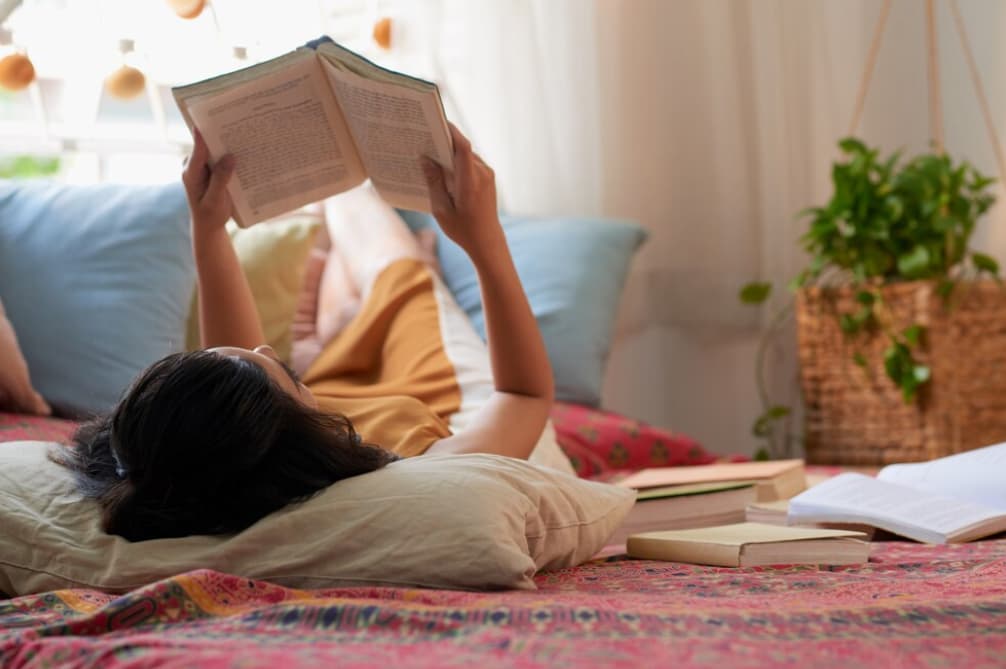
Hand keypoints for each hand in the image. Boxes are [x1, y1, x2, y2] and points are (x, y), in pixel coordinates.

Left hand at [182, 130, 235, 234]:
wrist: (209, 225)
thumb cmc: (211, 215)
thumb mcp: (215, 201)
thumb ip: (220, 179)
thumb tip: (230, 157)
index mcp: (191, 173)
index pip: (197, 150)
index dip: (203, 135)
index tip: (210, 121)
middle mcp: (194, 166)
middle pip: (206, 146)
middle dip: (221, 137)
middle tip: (238, 125)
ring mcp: (202, 166)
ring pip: (215, 150)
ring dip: (228, 145)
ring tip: (245, 135)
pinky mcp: (211, 169)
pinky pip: (220, 158)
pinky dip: (231, 155)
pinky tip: (245, 151)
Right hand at [421, 123, 502, 256]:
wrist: (487, 242)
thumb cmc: (463, 229)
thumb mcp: (441, 208)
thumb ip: (434, 182)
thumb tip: (426, 158)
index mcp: (470, 181)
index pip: (462, 147)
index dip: (450, 131)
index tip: (436, 121)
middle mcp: (482, 174)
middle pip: (462, 149)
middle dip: (444, 142)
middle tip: (424, 137)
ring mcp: (487, 175)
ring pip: (466, 156)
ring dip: (450, 154)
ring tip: (430, 153)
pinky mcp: (487, 178)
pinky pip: (470, 164)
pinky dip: (457, 163)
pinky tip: (443, 169)